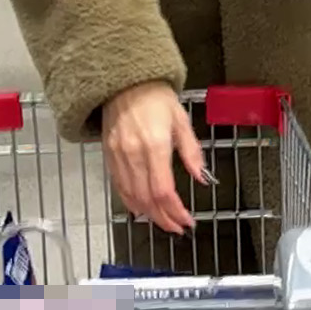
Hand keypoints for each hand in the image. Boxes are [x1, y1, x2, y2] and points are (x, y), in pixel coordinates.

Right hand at [102, 82, 204, 234]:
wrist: (124, 81)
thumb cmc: (156, 97)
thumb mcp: (181, 120)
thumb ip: (191, 152)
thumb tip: (202, 177)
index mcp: (155, 145)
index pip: (163, 190)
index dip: (175, 211)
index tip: (186, 221)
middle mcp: (134, 154)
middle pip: (147, 199)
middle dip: (163, 219)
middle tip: (177, 228)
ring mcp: (118, 156)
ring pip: (131, 197)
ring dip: (148, 215)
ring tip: (163, 222)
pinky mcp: (108, 156)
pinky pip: (118, 187)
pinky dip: (130, 202)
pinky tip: (141, 209)